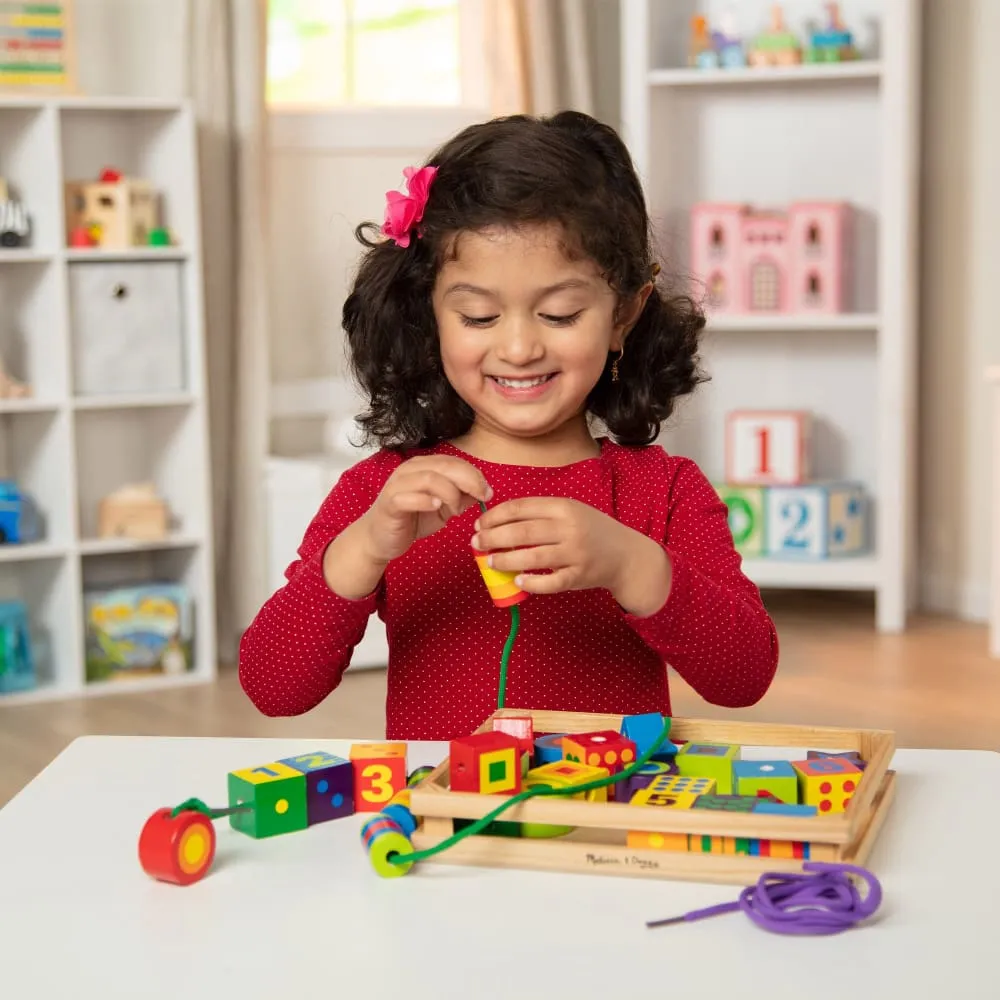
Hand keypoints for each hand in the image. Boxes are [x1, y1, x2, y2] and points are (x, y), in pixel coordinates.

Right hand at [360, 455, 492, 563]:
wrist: (380, 538)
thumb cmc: (412, 519)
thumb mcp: (443, 507)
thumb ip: (462, 497)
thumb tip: (485, 491)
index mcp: (424, 466)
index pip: (455, 462)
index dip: (475, 475)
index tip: (488, 492)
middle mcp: (410, 470)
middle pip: (446, 466)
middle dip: (469, 481)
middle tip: (482, 498)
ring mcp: (398, 484)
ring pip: (430, 478)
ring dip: (450, 494)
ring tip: (455, 510)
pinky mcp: (390, 502)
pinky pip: (408, 496)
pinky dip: (426, 501)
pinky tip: (436, 507)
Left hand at [471, 497, 671, 615]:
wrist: (627, 555)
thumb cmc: (591, 531)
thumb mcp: (570, 511)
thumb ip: (540, 514)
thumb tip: (499, 522)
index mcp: (564, 507)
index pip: (521, 507)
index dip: (495, 516)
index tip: (480, 524)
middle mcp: (570, 528)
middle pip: (522, 531)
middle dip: (493, 537)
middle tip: (477, 543)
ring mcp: (576, 553)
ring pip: (533, 557)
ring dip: (506, 560)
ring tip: (490, 562)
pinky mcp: (579, 576)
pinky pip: (551, 582)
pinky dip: (533, 582)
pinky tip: (519, 580)